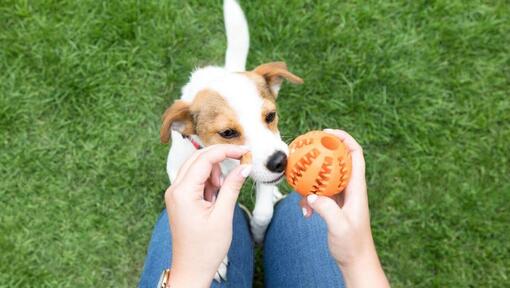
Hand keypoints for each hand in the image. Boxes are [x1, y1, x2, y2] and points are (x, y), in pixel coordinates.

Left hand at [165, 144, 250, 287]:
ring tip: (221, 194)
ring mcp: (175, 194)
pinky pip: (195, 180)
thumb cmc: (205, 249)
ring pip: (197, 168)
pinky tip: (215, 198)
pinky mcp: (180, 199)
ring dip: (214, 173)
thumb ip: (232, 187)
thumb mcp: (223, 215)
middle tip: (240, 163)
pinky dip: (208, 182)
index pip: (205, 159)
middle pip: (198, 158)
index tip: (245, 150)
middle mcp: (175, 189)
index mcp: (183, 192)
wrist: (192, 269)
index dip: (227, 151)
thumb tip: (244, 166)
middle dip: (220, 159)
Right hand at [302, 129, 388, 286]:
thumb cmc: (352, 245)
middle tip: (306, 147)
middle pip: (338, 160)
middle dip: (323, 151)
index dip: (344, 139)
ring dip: (311, 179)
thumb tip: (310, 196)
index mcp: (357, 188)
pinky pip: (319, 193)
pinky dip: (309, 198)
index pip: (355, 154)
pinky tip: (303, 210)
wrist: (355, 261)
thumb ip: (326, 209)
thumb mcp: (340, 227)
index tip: (326, 133)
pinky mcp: (334, 205)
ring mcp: (342, 197)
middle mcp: (350, 188)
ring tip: (298, 182)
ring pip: (325, 177)